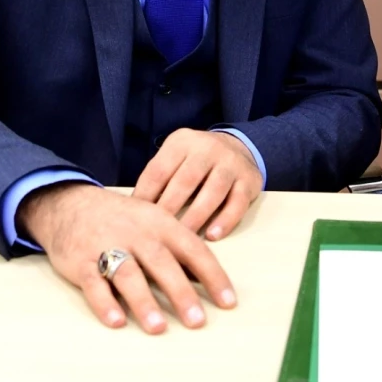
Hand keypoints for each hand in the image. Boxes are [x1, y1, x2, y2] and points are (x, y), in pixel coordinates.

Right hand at [18, 182, 236, 333]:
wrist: (70, 204)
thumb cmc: (123, 220)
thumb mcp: (154, 223)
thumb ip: (177, 249)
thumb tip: (207, 281)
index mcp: (161, 223)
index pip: (194, 250)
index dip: (212, 276)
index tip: (228, 302)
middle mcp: (137, 234)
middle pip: (162, 263)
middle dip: (181, 293)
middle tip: (197, 321)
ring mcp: (108, 246)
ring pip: (128, 274)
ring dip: (144, 302)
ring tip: (159, 327)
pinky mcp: (81, 261)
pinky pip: (94, 283)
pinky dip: (104, 303)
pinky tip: (116, 321)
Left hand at [132, 128, 261, 240]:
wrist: (239, 147)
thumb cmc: (196, 162)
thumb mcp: (175, 158)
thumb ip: (157, 178)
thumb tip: (131, 211)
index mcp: (182, 142)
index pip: (159, 170)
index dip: (145, 196)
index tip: (135, 220)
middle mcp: (208, 148)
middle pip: (185, 181)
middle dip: (169, 209)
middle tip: (156, 234)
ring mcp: (231, 163)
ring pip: (212, 192)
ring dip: (195, 218)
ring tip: (183, 239)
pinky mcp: (249, 180)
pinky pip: (237, 203)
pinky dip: (225, 221)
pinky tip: (212, 236)